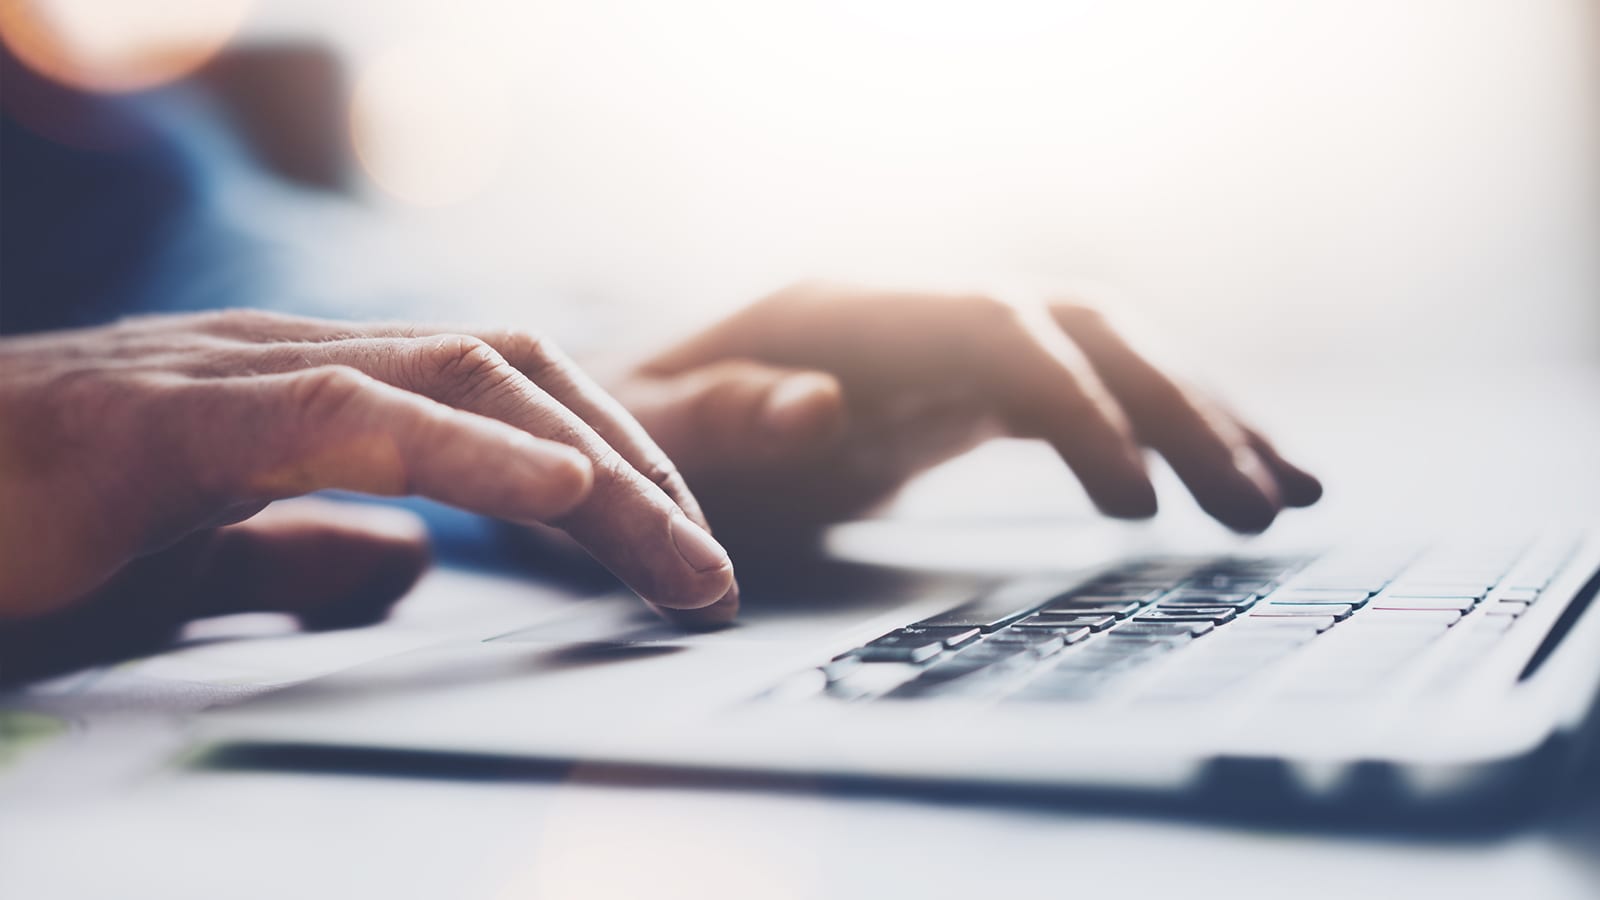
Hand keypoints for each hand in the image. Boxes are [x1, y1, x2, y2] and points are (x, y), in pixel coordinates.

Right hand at [0, 310, 736, 666]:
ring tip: (679, 555)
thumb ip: (302, 553)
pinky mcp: (167, 418)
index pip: (507, 394)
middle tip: (712, 578)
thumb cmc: (23, 522)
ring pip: (465, 376)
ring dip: (594, 471)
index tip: (682, 558)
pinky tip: (554, 491)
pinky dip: (467, 448)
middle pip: (521, 374)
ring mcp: (235, 374)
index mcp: (313, 392)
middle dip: (639, 472)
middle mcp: (297, 361)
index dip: (613, 463)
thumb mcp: (198, 557)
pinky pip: (346, 414)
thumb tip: (412, 569)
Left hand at [613, 282, 1321, 541]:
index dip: (1078, 406)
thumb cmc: (636, 441)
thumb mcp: (651, 439)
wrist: (639, 425)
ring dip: (1200, 412)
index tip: (1139, 504)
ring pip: (1106, 348)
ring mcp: (948, 337)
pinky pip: (1089, 388)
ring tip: (1290, 493)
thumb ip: (719, 419)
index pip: (994, 329)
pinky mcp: (968, 382)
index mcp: (841, 308)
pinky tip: (1229, 472)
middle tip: (1257, 506)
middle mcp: (914, 304)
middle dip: (1176, 406)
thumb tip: (822, 403)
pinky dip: (1163, 428)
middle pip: (1078, 325)